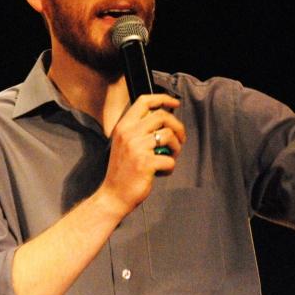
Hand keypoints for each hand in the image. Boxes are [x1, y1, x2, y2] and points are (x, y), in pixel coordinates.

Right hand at [98, 94, 185, 215]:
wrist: (113, 195)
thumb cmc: (123, 171)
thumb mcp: (124, 144)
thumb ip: (139, 130)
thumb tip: (164, 120)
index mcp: (123, 126)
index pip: (144, 101)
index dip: (162, 98)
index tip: (175, 103)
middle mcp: (129, 133)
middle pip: (162, 115)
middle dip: (177, 126)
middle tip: (180, 138)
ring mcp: (137, 147)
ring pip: (169, 135)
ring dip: (177, 147)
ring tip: (171, 156)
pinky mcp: (146, 163)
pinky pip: (170, 159)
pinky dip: (170, 166)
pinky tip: (162, 172)